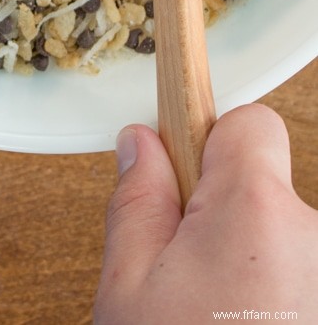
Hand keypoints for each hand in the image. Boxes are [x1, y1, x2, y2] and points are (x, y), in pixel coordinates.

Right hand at [95, 104, 317, 322]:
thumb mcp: (128, 289)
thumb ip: (137, 204)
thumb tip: (141, 147)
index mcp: (253, 210)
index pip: (249, 123)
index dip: (207, 143)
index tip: (181, 168)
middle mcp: (311, 236)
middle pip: (260, 186)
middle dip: (221, 214)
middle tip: (185, 270)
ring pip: (278, 236)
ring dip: (248, 259)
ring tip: (213, 310)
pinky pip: (298, 275)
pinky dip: (272, 294)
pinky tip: (239, 322)